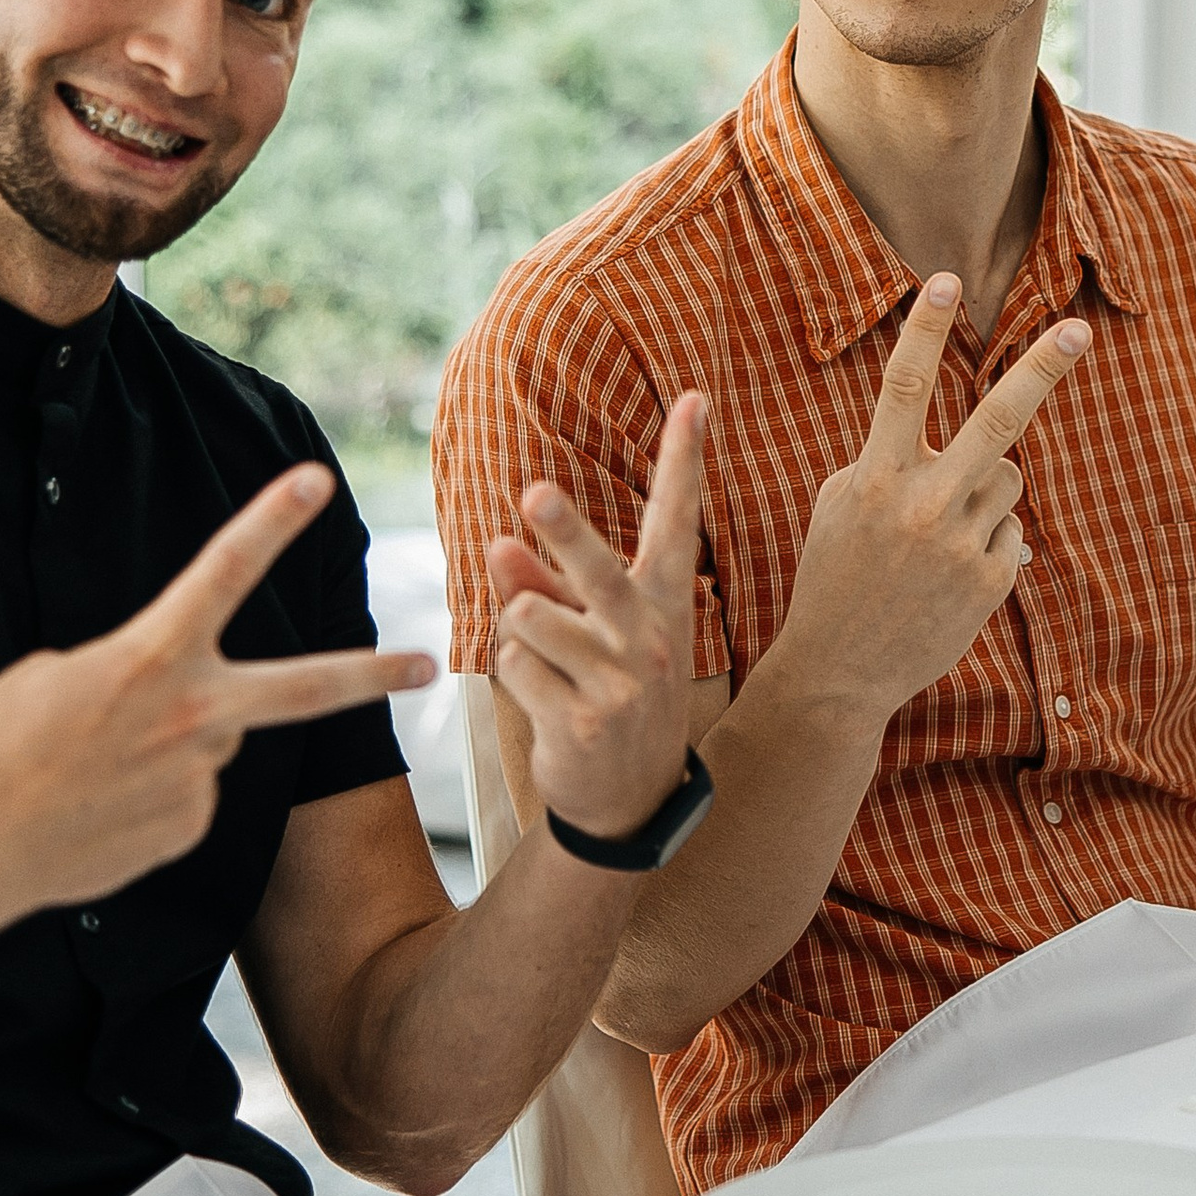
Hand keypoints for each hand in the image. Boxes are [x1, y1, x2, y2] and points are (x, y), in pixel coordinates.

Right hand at [0, 465, 434, 915]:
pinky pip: (186, 798)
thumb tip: (183, 700)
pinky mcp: (188, 830)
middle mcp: (191, 716)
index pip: (223, 571)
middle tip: (425, 666)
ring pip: (208, 744)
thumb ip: (140, 672)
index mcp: (150, 657)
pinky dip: (148, 800)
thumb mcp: (55, 678)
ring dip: (166, 749)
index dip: (271, 520)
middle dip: (371, 677)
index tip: (317, 478)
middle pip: (304, 689)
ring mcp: (197, 779)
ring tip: (91, 773)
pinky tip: (96, 812)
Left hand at [488, 393, 707, 841]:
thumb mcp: (591, 632)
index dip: (685, 458)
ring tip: (548, 662)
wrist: (630, 797)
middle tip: (534, 492)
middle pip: (596, 568)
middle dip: (563, 530)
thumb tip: (498, 546)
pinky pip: (514, 666)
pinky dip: (514, 676)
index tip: (696, 399)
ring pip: (530, 618)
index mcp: (663, 601)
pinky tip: (546, 701)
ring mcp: (620, 679)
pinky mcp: (583, 718)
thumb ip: (544, 584)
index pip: (678, 518)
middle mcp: (649, 634)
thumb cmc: (609, 691)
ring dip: (520, 631)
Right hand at [776, 274, 1089, 727]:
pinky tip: (949, 575)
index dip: (926, 329)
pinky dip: (988, 540)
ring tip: (939, 533)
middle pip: (997, 419)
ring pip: (1007, 477)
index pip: (902, 386)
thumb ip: (884, 461)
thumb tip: (938, 438)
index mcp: (874, 477)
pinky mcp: (989, 580)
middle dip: (1042, 368)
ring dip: (984, 489)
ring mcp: (960, 543)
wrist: (839, 673)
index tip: (947, 281)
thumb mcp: (838, 506)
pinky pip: (1010, 531)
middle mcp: (922, 505)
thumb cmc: (833, 577)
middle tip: (1079, 329)